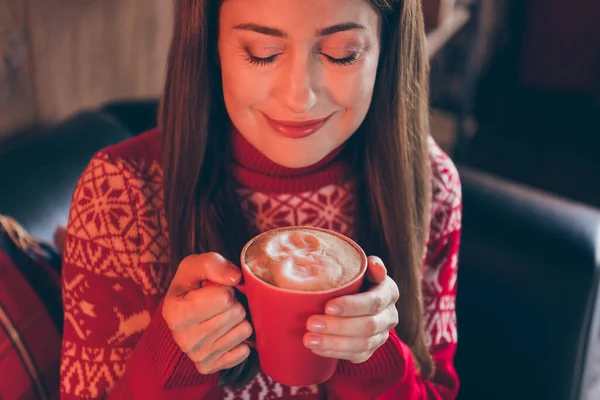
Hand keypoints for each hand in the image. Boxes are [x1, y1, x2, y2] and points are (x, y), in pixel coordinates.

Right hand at [162, 252, 252, 374]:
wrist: (184, 311)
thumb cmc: (192, 286)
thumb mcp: (196, 266)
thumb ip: (213, 264)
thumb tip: (236, 278)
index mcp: (175, 313)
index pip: (225, 297)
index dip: (226, 288)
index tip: (215, 290)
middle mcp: (183, 339)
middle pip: (237, 313)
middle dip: (235, 303)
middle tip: (221, 303)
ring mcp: (196, 356)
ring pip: (244, 330)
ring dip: (239, 320)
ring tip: (223, 316)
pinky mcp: (209, 367)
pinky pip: (244, 351)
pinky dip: (239, 340)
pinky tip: (225, 332)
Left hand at [303, 256, 398, 362]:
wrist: (355, 298)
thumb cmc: (353, 278)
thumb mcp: (360, 267)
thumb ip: (366, 265)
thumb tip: (374, 264)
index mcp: (389, 292)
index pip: (374, 302)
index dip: (352, 306)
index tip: (327, 307)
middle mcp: (389, 316)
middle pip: (367, 326)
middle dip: (337, 326)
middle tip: (311, 323)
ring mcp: (381, 335)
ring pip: (361, 345)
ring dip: (333, 343)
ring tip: (309, 339)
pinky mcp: (371, 350)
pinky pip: (355, 356)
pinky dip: (334, 353)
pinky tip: (316, 349)